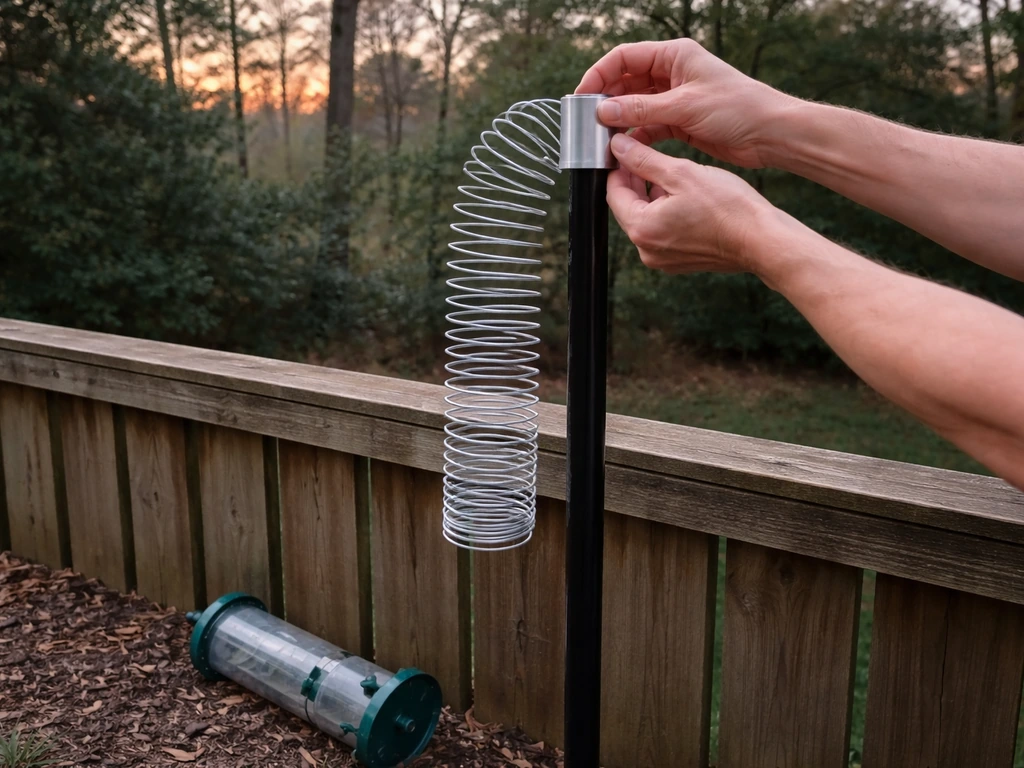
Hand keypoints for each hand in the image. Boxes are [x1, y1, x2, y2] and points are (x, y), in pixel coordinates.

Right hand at [576, 39, 797, 168]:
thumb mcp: (683, 107)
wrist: (769, 134)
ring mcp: (675, 98)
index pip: (624, 57)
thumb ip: (640, 110)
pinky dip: (635, 136)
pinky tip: (623, 149)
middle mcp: (672, 73)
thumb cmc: (736, 108)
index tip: (582, 95)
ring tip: (603, 138)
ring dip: (619, 121)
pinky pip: (648, 127)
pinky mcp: (679, 122)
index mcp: (674, 55)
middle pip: (626, 82)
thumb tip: (602, 110)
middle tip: (589, 122)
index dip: (600, 74)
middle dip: (607, 100)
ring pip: (635, 106)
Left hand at [607, 131, 776, 274]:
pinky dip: (667, 214)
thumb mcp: (681, 172)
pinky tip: (685, 197)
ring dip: (652, 197)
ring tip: (671, 175)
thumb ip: (644, 159)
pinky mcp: (679, 262)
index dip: (619, 168)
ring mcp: (662, 260)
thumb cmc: (727, 207)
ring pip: (646, 220)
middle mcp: (646, 250)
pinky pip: (663, 233)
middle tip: (647, 157)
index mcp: (641, 228)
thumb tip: (619, 147)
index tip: (628, 150)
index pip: (614, 193)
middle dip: (636, 182)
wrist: (761, 239)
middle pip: (628, 208)